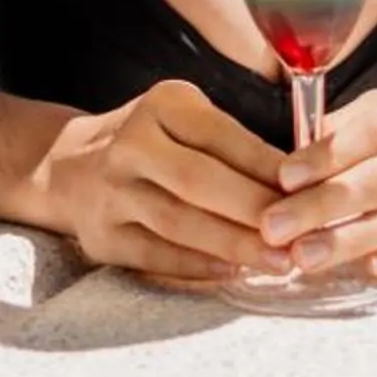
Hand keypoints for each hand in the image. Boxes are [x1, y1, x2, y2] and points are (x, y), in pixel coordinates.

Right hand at [41, 79, 292, 281]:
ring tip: (278, 262)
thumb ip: (233, 142)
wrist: (67, 167)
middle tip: (300, 234)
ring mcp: (110, 192)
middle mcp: (130, 143)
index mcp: (161, 105)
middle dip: (255, 210)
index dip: (267, 165)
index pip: (222, 136)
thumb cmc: (151, 142)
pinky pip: (156, 255)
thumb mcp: (186, 118)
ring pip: (179, 223)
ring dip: (234, 245)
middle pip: (200, 181)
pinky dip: (197, 266)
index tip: (310, 190)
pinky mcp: (101, 236)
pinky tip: (233, 272)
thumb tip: (301, 182)